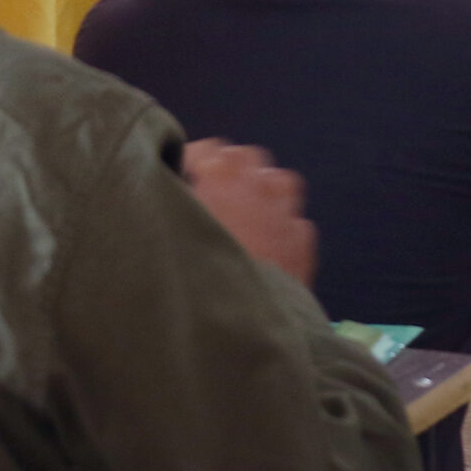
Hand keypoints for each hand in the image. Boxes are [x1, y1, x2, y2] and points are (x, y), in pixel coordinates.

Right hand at [180, 138, 315, 284]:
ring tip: (245, 205)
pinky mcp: (301, 245)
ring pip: (279, 181)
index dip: (193, 158)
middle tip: (210, 188)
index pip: (209, 149)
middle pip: (246, 157)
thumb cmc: (194, 275)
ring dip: (262, 187)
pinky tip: (268, 239)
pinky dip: (282, 224)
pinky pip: (296, 221)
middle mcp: (258, 188)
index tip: (183, 172)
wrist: (236, 322)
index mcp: (222, 178)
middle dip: (228, 167)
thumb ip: (171, 202)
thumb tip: (172, 190)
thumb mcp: (168, 229)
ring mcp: (286, 214)